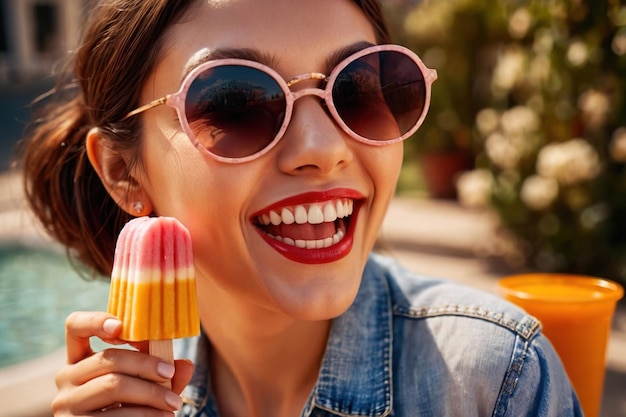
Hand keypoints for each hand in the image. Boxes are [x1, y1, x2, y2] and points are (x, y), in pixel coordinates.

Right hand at [52, 311, 193, 415]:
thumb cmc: (131, 408)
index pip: (75, 326)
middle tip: (170, 372)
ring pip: (113, 385)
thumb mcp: (146, 386)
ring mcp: (67, 404)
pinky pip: (115, 414)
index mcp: (80, 359)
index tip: (121, 325)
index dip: (95, 320)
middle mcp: (66, 378)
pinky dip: (144, 415)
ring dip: (151, 393)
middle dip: (145, 364)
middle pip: (107, 359)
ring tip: (174, 403)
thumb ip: (164, 374)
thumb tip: (186, 365)